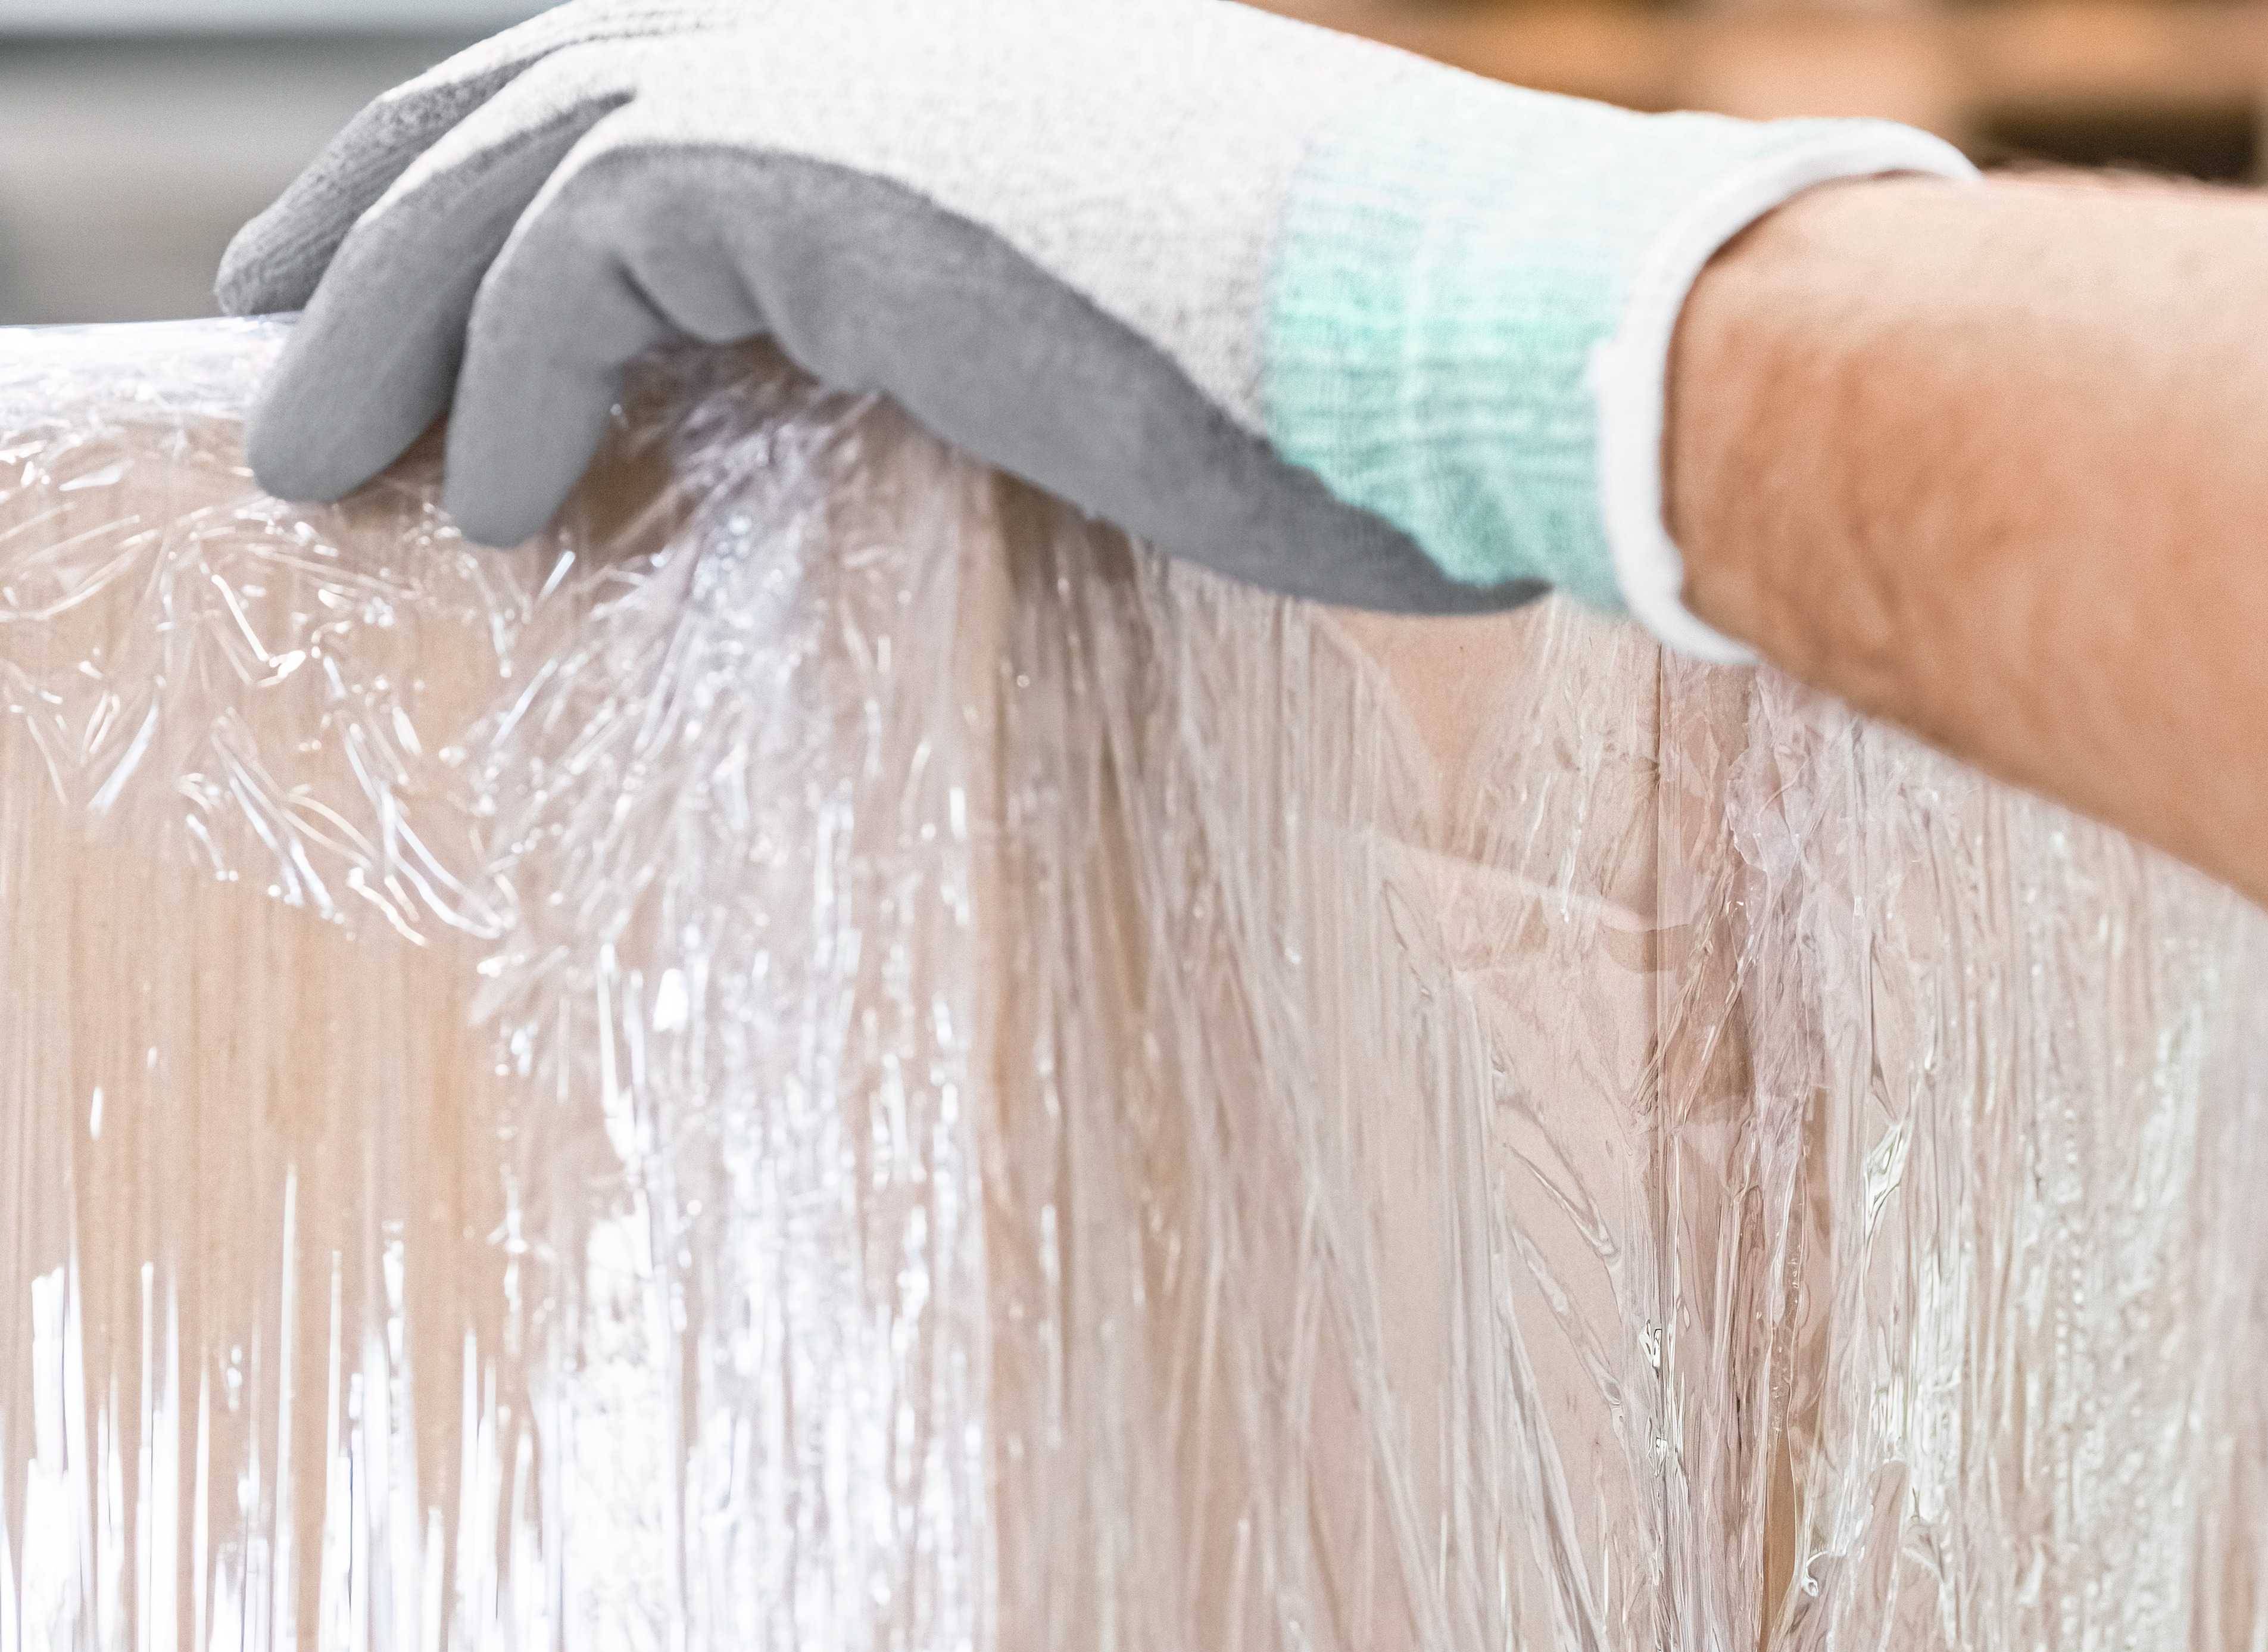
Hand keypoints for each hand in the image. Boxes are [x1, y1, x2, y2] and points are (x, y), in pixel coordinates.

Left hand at [214, 0, 1960, 642]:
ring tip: (311, 453)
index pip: (704, 80)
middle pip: (556, 84)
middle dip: (391, 197)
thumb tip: (1084, 443)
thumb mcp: (1233, 352)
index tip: (467, 266)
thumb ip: (1096, 347)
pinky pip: (565, 273)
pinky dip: (503, 385)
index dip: (558, 168)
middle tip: (288, 313)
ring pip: (513, 167)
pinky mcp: (805, 172)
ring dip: (388, 315)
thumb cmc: (1430, 395)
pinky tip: (487, 504)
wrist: (1495, 331)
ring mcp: (843, 85)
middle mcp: (896, 36)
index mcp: (990, 64)